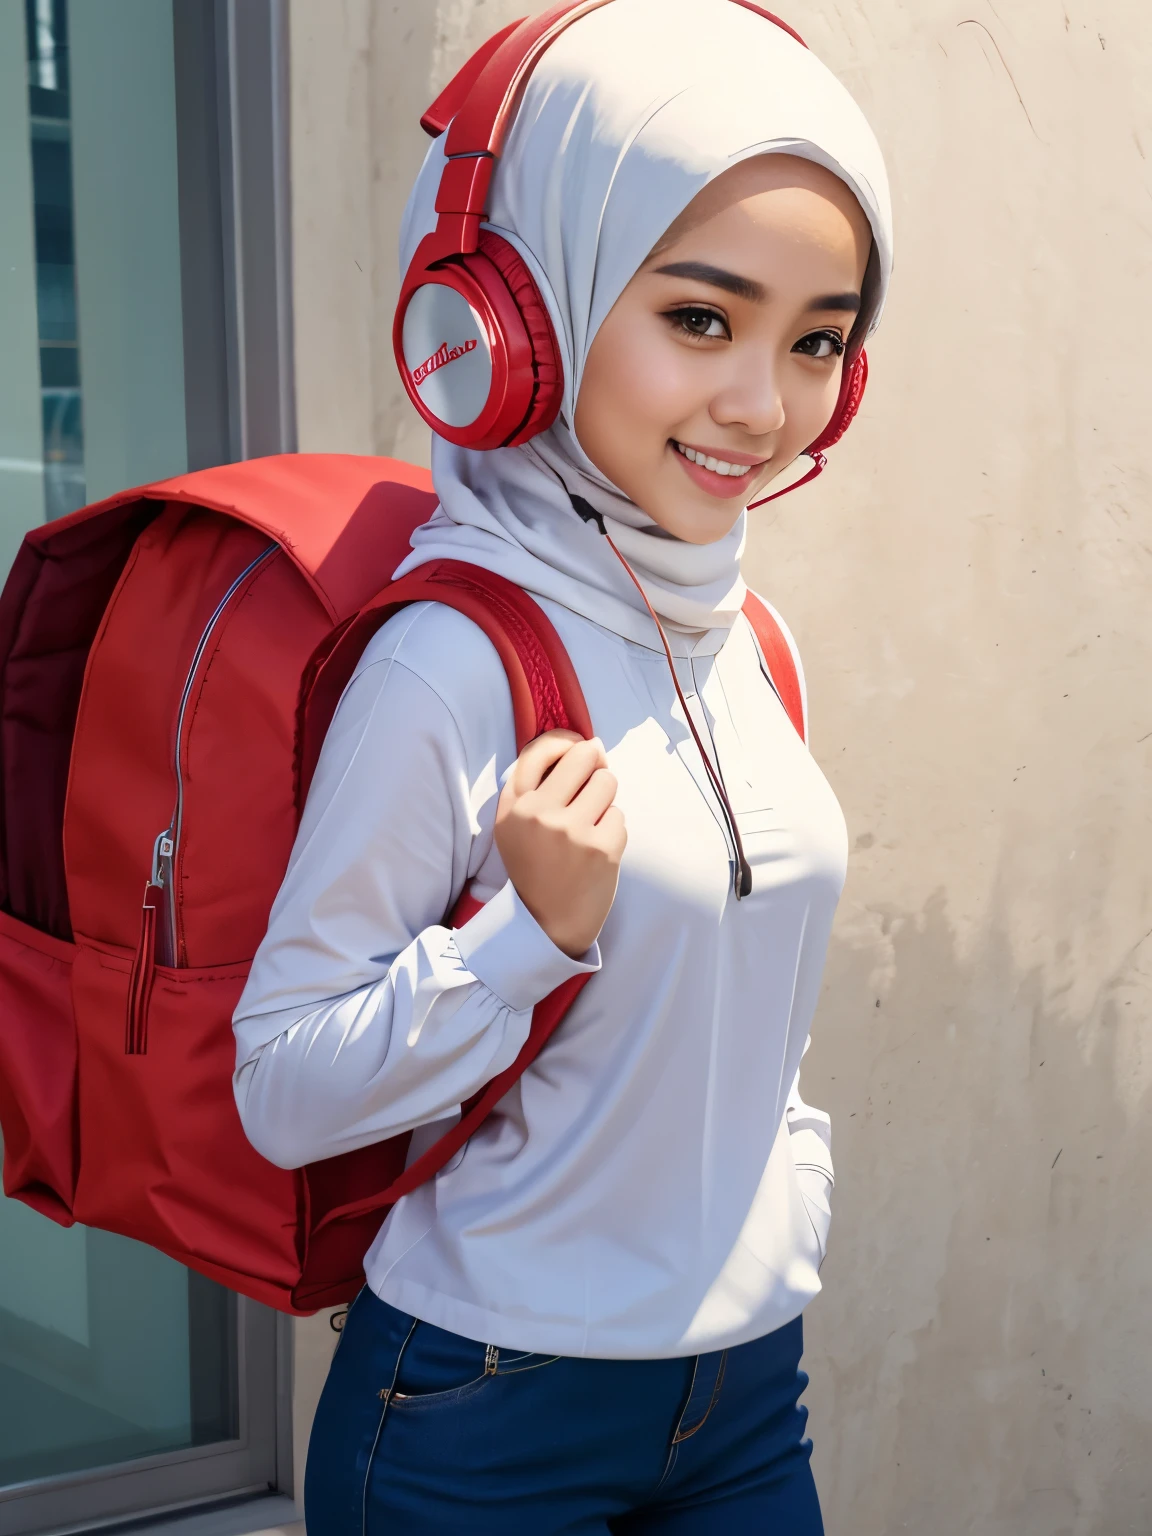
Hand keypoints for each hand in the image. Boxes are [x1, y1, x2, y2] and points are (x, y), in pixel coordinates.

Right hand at [494, 731, 625, 958]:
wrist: (546, 926)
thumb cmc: (536, 870)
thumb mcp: (515, 827)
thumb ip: (535, 786)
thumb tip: (589, 745)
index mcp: (514, 806)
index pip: (539, 749)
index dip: (567, 741)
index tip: (581, 748)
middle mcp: (538, 813)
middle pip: (584, 756)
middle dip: (595, 766)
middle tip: (593, 785)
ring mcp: (571, 830)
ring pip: (607, 783)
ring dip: (604, 801)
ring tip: (590, 826)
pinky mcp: (601, 848)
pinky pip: (619, 816)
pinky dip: (612, 832)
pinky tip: (596, 852)